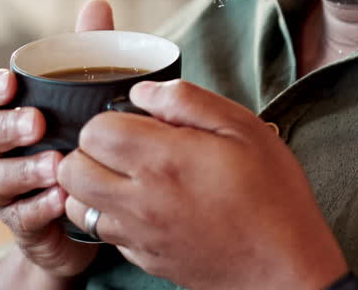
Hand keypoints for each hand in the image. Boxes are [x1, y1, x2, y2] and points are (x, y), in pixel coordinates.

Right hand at [0, 0, 116, 282]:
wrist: (81, 213)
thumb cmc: (76, 141)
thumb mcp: (84, 97)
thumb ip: (86, 54)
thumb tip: (97, 3)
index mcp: (9, 113)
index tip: (11, 82)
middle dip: (7, 126)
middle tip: (36, 123)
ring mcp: (5, 190)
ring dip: (26, 170)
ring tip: (57, 164)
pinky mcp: (22, 224)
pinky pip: (22, 217)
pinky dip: (39, 207)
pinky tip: (61, 198)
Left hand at [58, 80, 349, 289]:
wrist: (285, 267)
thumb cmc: (273, 193)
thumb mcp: (243, 127)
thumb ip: (188, 100)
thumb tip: (143, 91)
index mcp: (164, 161)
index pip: (93, 131)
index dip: (111, 118)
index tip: (139, 122)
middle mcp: (140, 201)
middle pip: (71, 169)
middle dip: (90, 150)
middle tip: (126, 145)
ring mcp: (139, 235)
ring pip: (78, 205)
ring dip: (93, 185)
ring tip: (129, 176)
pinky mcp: (144, 259)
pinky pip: (105, 234)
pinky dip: (113, 216)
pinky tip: (148, 206)